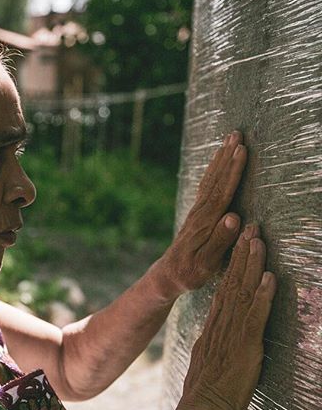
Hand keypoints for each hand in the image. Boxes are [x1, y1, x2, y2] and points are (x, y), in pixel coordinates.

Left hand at [155, 131, 247, 298]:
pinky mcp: (196, 214)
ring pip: (210, 180)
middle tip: (236, 134)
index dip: (233, 171)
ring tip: (229, 140)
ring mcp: (196, 212)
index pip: (222, 192)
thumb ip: (220, 241)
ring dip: (220, 160)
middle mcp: (199, 213)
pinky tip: (218, 163)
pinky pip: (206, 187)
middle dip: (227, 157)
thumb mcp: (206, 263)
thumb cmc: (189, 273)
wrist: (168, 275)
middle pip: (215, 180)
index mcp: (205, 223)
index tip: (242, 150)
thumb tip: (234, 217)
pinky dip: (213, 172)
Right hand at [180, 224, 276, 409]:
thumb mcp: (206, 355)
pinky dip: (263, 294)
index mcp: (214, 323)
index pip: (225, 285)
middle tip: (249, 228)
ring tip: (257, 240)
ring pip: (243, 290)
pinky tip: (269, 277)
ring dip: (252, 264)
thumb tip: (212, 330)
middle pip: (233, 280)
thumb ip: (211, 338)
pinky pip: (255, 314)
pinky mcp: (246, 342)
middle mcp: (222, 320)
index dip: (233, 263)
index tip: (239, 243)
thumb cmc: (207, 386)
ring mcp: (233, 330)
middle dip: (242, 253)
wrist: (204, 404)